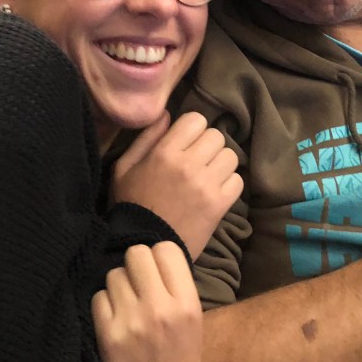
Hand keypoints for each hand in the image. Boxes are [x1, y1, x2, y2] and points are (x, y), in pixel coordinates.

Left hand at [92, 242, 202, 361]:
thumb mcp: (193, 327)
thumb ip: (175, 292)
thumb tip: (151, 259)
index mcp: (188, 305)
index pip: (166, 249)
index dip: (157, 258)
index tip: (155, 274)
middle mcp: (161, 308)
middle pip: (136, 253)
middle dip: (134, 267)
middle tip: (137, 288)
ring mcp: (132, 321)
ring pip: (114, 274)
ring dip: (117, 287)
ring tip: (125, 309)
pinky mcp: (107, 335)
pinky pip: (98, 297)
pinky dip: (102, 307)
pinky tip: (112, 324)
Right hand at [112, 111, 242, 259]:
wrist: (143, 246)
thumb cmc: (130, 204)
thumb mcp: (124, 168)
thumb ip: (146, 138)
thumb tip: (168, 115)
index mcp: (164, 152)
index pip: (196, 120)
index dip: (192, 129)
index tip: (186, 142)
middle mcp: (188, 165)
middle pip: (216, 136)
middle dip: (207, 146)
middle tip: (197, 161)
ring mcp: (206, 185)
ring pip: (230, 156)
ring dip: (220, 164)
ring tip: (207, 176)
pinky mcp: (219, 205)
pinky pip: (237, 180)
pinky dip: (228, 184)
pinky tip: (214, 192)